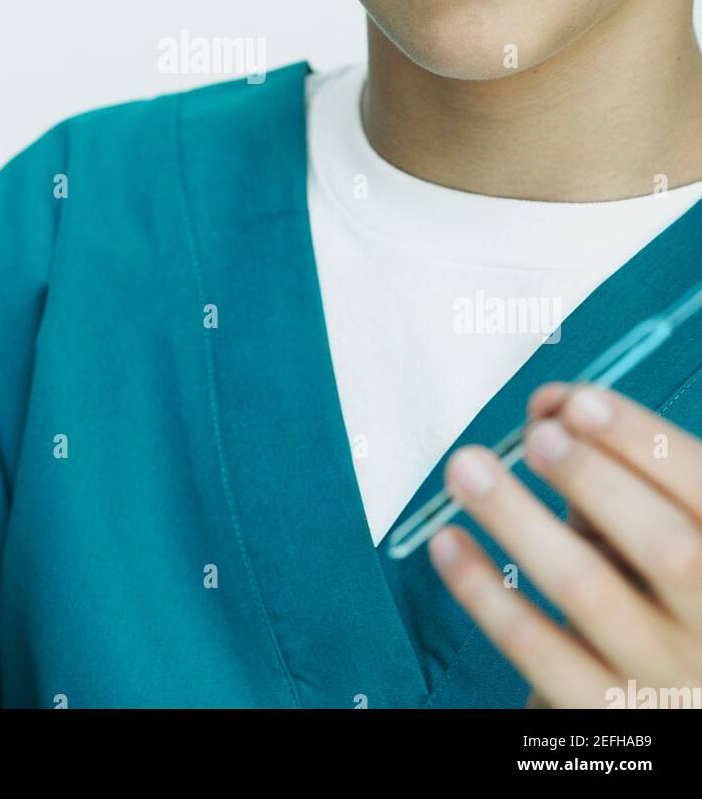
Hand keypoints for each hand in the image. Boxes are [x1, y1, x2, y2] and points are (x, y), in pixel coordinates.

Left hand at [428, 381, 701, 708]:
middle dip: (596, 481)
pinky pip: (535, 649)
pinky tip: (447, 542)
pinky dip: (483, 590)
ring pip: (590, 592)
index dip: (645, 443)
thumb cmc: (652, 595)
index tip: (579, 402)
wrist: (658, 703)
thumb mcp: (649, 528)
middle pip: (668, 550)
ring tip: (467, 468)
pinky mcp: (599, 713)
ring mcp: (661, 679)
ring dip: (520, 519)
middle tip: (536, 438)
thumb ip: (607, 466)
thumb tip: (548, 404)